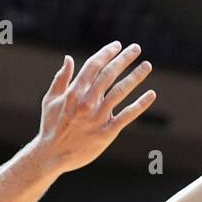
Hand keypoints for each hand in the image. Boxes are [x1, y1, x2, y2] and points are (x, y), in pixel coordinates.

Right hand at [34, 41, 155, 172]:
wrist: (52, 156)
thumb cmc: (51, 126)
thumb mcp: (50, 100)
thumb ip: (61, 78)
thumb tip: (69, 58)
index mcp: (74, 92)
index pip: (93, 66)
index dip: (106, 53)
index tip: (117, 45)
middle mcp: (87, 102)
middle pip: (109, 75)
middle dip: (124, 59)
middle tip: (136, 48)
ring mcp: (98, 118)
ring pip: (120, 92)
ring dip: (135, 77)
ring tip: (147, 65)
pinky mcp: (107, 133)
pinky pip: (127, 116)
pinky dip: (140, 105)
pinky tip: (151, 94)